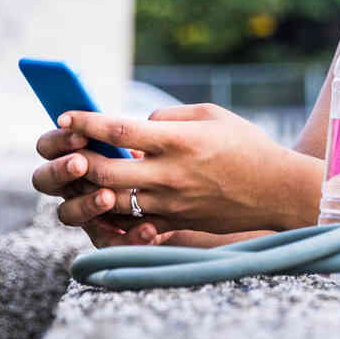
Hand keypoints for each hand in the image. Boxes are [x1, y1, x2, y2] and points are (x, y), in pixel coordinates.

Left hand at [29, 103, 302, 247]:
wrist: (275, 190)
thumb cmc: (245, 145)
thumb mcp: (210, 115)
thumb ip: (168, 117)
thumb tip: (136, 125)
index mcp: (178, 141)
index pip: (119, 131)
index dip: (85, 123)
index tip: (64, 116)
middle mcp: (169, 174)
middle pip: (104, 171)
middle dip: (76, 160)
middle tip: (64, 149)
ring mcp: (170, 203)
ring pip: (110, 201)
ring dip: (86, 189)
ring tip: (77, 175)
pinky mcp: (173, 223)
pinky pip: (130, 223)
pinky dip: (109, 213)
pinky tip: (101, 200)